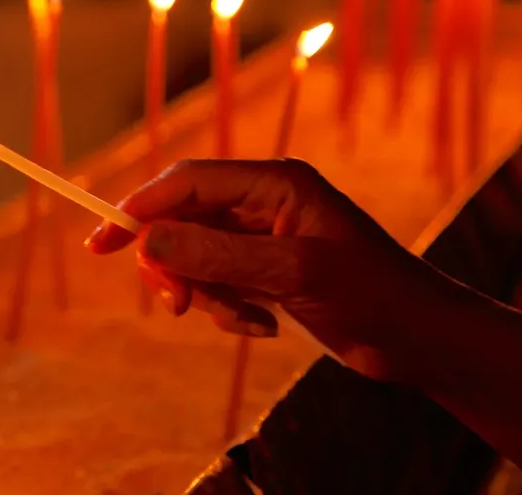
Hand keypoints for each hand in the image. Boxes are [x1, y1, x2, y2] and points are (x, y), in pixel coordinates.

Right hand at [85, 158, 457, 381]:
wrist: (420, 339)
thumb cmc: (373, 293)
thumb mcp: (292, 272)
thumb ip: (217, 254)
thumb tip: (147, 240)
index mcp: (275, 182)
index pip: (187, 182)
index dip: (139, 208)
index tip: (100, 242)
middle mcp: (266, 204)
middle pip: (185, 220)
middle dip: (175, 263)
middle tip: (178, 305)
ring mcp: (267, 240)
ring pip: (199, 258)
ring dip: (208, 294)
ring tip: (244, 319)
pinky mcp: (270, 273)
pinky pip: (221, 284)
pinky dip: (230, 310)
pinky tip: (264, 326)